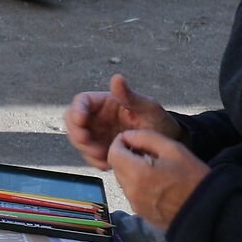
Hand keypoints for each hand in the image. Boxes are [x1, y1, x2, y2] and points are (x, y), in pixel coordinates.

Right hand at [64, 74, 179, 169]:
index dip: (77, 110)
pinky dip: (95, 161)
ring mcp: (97, 135)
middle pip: (73, 122)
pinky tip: (108, 164)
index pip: (81, 102)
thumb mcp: (148, 108)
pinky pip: (89, 156)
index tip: (81, 121)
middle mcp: (97, 118)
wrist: (168, 144)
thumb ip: (130, 96)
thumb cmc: (159, 121)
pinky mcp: (101, 150)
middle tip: (88, 142)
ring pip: (78, 141)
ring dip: (86, 149)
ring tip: (104, 156)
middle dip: (77, 133)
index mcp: (105, 103)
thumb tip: (117, 77)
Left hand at [108, 128, 210, 228]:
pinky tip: (157, 183)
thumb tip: (127, 136)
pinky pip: (132, 194)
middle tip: (145, 152)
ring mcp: (136, 205)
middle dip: (126, 157)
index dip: (119, 143)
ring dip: (132, 171)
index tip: (130, 140)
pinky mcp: (142, 214)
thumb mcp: (173, 149)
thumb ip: (146, 138)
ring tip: (154, 168)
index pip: (112, 154)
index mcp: (138, 174)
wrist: (209, 211)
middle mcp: (132, 192)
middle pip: (117, 168)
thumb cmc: (194, 178)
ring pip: (123, 181)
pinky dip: (138, 185)